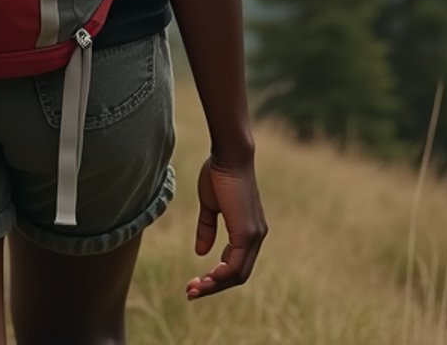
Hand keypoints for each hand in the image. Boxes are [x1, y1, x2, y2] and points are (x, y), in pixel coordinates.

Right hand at [186, 155, 266, 300]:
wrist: (228, 155)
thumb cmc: (219, 173)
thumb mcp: (210, 205)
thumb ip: (207, 228)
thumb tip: (201, 253)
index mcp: (249, 230)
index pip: (235, 264)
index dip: (216, 277)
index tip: (195, 282)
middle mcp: (256, 236)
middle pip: (238, 275)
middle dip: (213, 287)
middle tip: (191, 292)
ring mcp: (254, 236)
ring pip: (237, 274)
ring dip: (214, 285)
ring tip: (193, 289)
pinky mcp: (248, 232)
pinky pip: (236, 264)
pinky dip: (221, 275)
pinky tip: (207, 278)